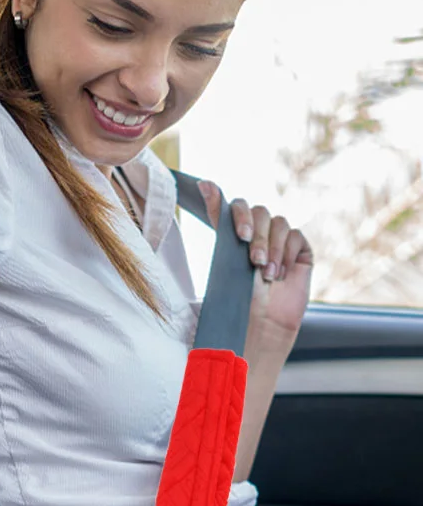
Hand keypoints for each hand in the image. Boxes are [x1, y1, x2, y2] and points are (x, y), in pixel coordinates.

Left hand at [198, 181, 312, 344]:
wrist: (259, 323)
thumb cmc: (237, 294)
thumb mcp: (224, 254)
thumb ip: (220, 219)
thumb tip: (204, 182)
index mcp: (237, 233)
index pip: (240, 206)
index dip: (241, 216)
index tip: (240, 236)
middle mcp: (259, 233)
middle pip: (261, 213)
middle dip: (257, 237)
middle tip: (253, 262)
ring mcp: (281, 241)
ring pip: (279, 224)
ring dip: (272, 248)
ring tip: (267, 275)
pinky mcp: (300, 252)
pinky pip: (296, 237)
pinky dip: (287, 254)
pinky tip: (281, 273)